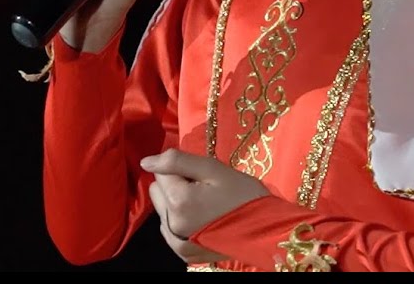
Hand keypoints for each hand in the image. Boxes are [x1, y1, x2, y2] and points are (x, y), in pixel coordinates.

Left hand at [142, 148, 271, 262]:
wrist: (267, 231)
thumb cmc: (244, 195)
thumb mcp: (214, 169)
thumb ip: (177, 161)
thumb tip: (146, 162)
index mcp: (178, 199)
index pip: (161, 171)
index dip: (181, 169)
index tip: (202, 176)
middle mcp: (171, 222)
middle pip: (158, 191)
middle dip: (175, 185)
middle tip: (204, 189)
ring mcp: (176, 241)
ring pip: (162, 209)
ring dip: (176, 203)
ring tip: (205, 205)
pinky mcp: (183, 253)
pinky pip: (168, 228)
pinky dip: (180, 221)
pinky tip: (201, 219)